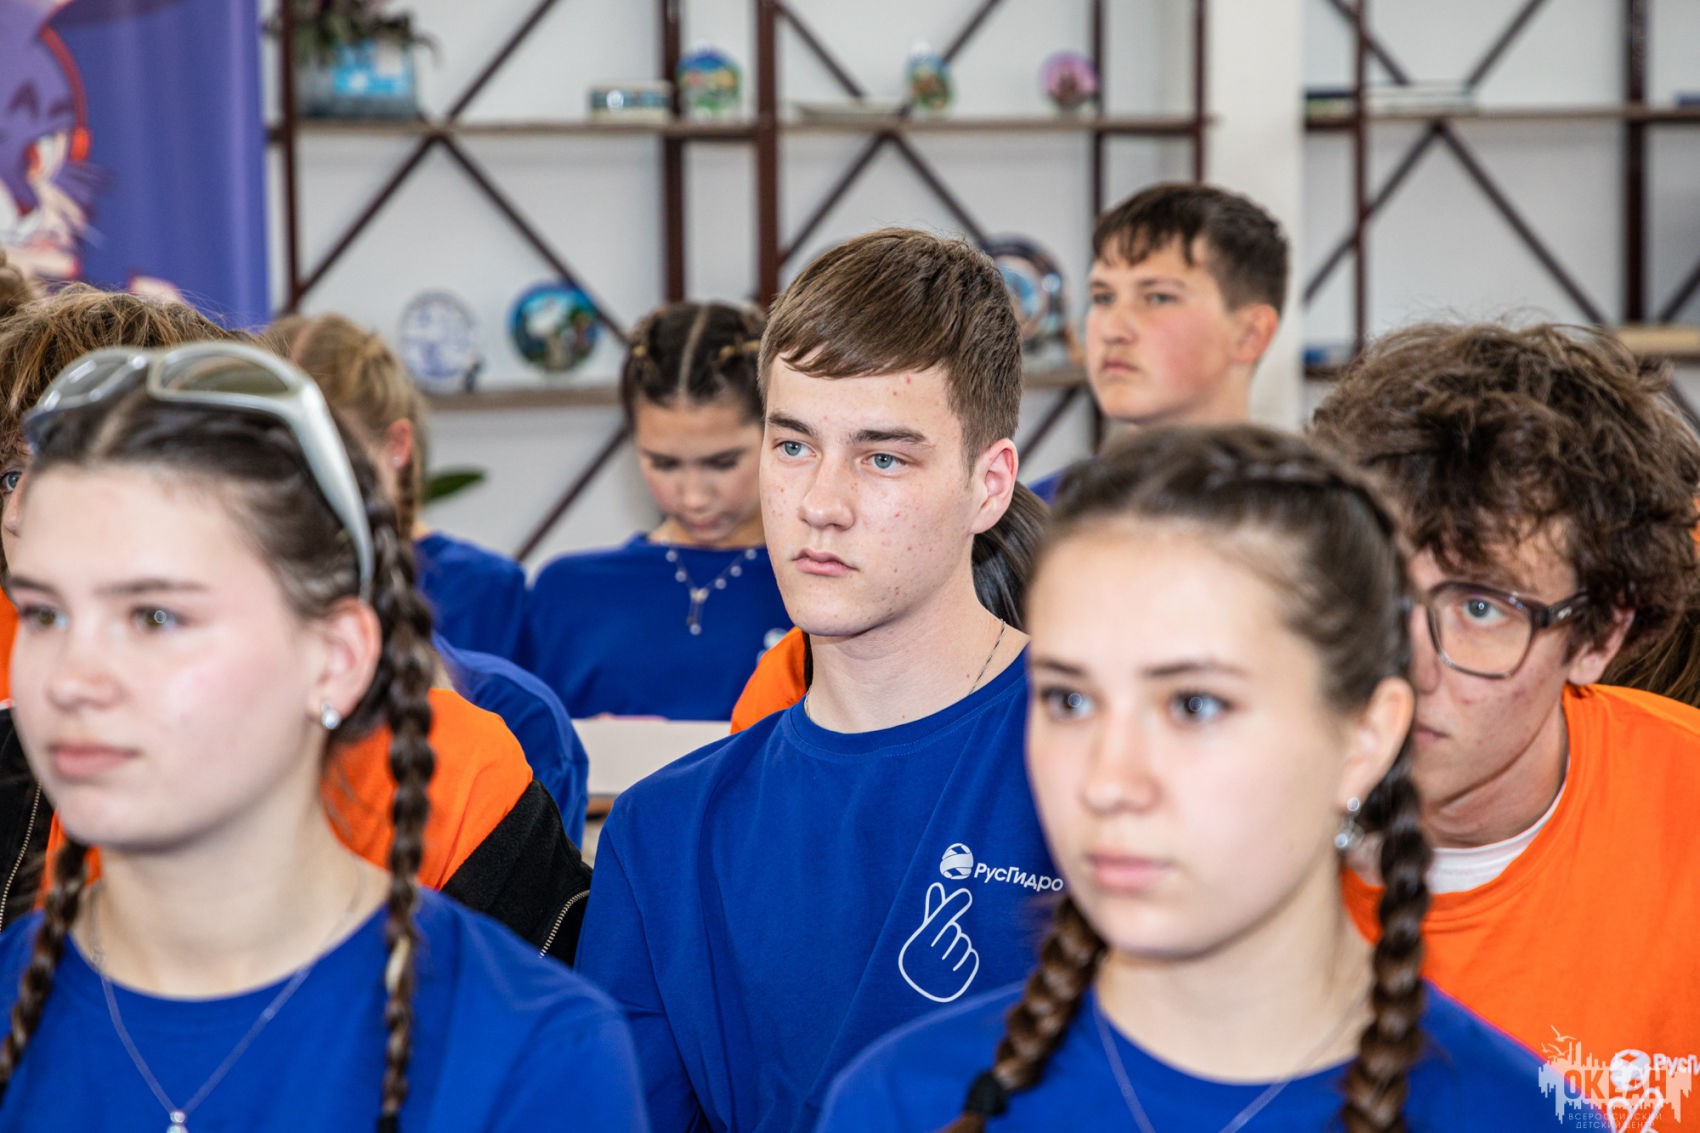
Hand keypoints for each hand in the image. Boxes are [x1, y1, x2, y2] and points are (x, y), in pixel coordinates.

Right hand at [898, 883, 979, 1002]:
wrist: (921, 992)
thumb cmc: (924, 956)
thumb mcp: (925, 935)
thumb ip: (935, 912)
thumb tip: (937, 886)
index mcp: (918, 944)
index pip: (940, 920)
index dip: (952, 907)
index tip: (965, 893)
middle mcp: (928, 959)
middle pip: (955, 932)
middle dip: (952, 934)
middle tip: (945, 941)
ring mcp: (941, 974)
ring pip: (964, 945)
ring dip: (961, 946)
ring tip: (949, 954)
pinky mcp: (955, 985)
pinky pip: (970, 960)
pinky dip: (967, 959)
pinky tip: (957, 964)